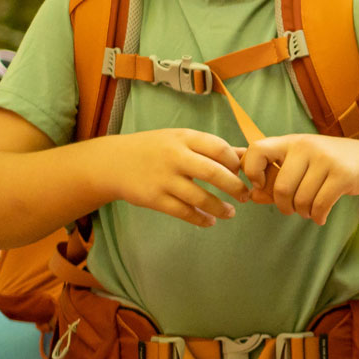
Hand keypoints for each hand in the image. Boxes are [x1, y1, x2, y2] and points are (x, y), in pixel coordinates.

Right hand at [103, 129, 246, 227]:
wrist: (113, 162)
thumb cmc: (155, 149)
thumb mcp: (181, 139)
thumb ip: (212, 147)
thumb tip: (245, 154)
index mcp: (184, 138)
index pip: (220, 148)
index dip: (236, 163)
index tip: (243, 173)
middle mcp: (175, 156)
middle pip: (215, 173)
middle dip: (235, 187)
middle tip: (245, 196)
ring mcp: (163, 178)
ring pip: (200, 197)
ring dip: (220, 208)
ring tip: (231, 212)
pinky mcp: (154, 198)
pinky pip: (183, 212)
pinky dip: (200, 219)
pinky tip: (210, 221)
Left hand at [240, 134, 358, 225]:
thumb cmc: (330, 165)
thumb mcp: (301, 166)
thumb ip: (274, 179)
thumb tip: (251, 196)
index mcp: (292, 141)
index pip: (257, 150)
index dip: (251, 171)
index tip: (262, 185)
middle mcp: (307, 146)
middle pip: (281, 187)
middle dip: (284, 206)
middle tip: (292, 209)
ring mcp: (326, 159)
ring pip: (301, 199)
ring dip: (303, 213)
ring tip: (309, 211)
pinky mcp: (343, 174)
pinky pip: (320, 205)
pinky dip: (318, 216)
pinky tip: (321, 217)